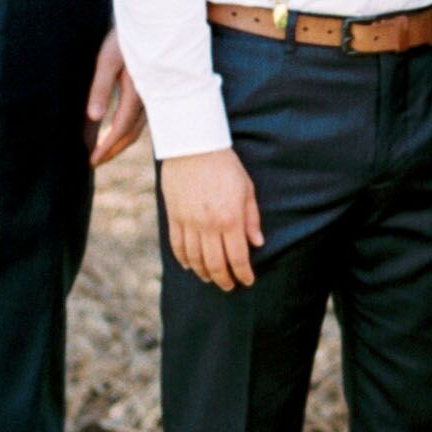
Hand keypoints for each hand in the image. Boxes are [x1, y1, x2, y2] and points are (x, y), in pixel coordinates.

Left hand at [85, 30, 147, 166]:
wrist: (151, 21)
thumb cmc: (125, 38)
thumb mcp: (107, 60)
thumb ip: (100, 89)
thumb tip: (92, 117)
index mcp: (138, 93)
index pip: (119, 129)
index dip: (105, 147)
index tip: (90, 160)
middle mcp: (149, 99)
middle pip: (130, 134)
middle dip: (112, 150)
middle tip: (93, 162)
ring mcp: (153, 96)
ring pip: (136, 127)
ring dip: (118, 142)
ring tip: (100, 150)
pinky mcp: (152, 90)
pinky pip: (139, 117)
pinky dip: (125, 128)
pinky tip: (114, 128)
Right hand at [160, 147, 262, 290]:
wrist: (193, 146)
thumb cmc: (225, 166)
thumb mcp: (247, 189)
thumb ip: (252, 219)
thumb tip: (257, 244)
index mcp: (230, 218)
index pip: (238, 257)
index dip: (243, 274)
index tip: (247, 281)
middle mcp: (208, 225)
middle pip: (215, 264)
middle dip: (224, 280)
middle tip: (229, 286)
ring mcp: (188, 222)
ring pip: (194, 259)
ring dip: (203, 273)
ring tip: (211, 278)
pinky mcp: (174, 216)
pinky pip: (177, 246)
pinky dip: (183, 260)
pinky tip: (190, 266)